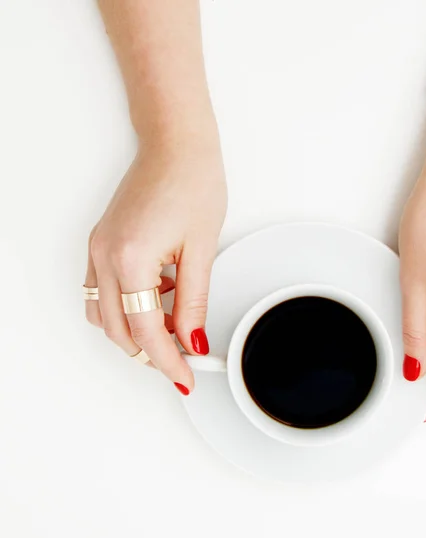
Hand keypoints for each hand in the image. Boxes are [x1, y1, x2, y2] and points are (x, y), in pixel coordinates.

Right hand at [85, 138, 226, 393]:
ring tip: (173, 327)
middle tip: (181, 361)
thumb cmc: (192, 183)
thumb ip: (194, 302)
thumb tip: (191, 339)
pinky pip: (104, 292)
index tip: (184, 378)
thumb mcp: (202, 250)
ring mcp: (98, 249)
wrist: (176, 146)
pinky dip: (128, 307)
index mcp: (131, 259)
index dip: (168, 362)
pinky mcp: (101, 243)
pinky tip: (158, 299)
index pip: (146, 332)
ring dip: (135, 331)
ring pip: (105, 315)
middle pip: (118, 331)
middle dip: (150, 353)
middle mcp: (106, 256)